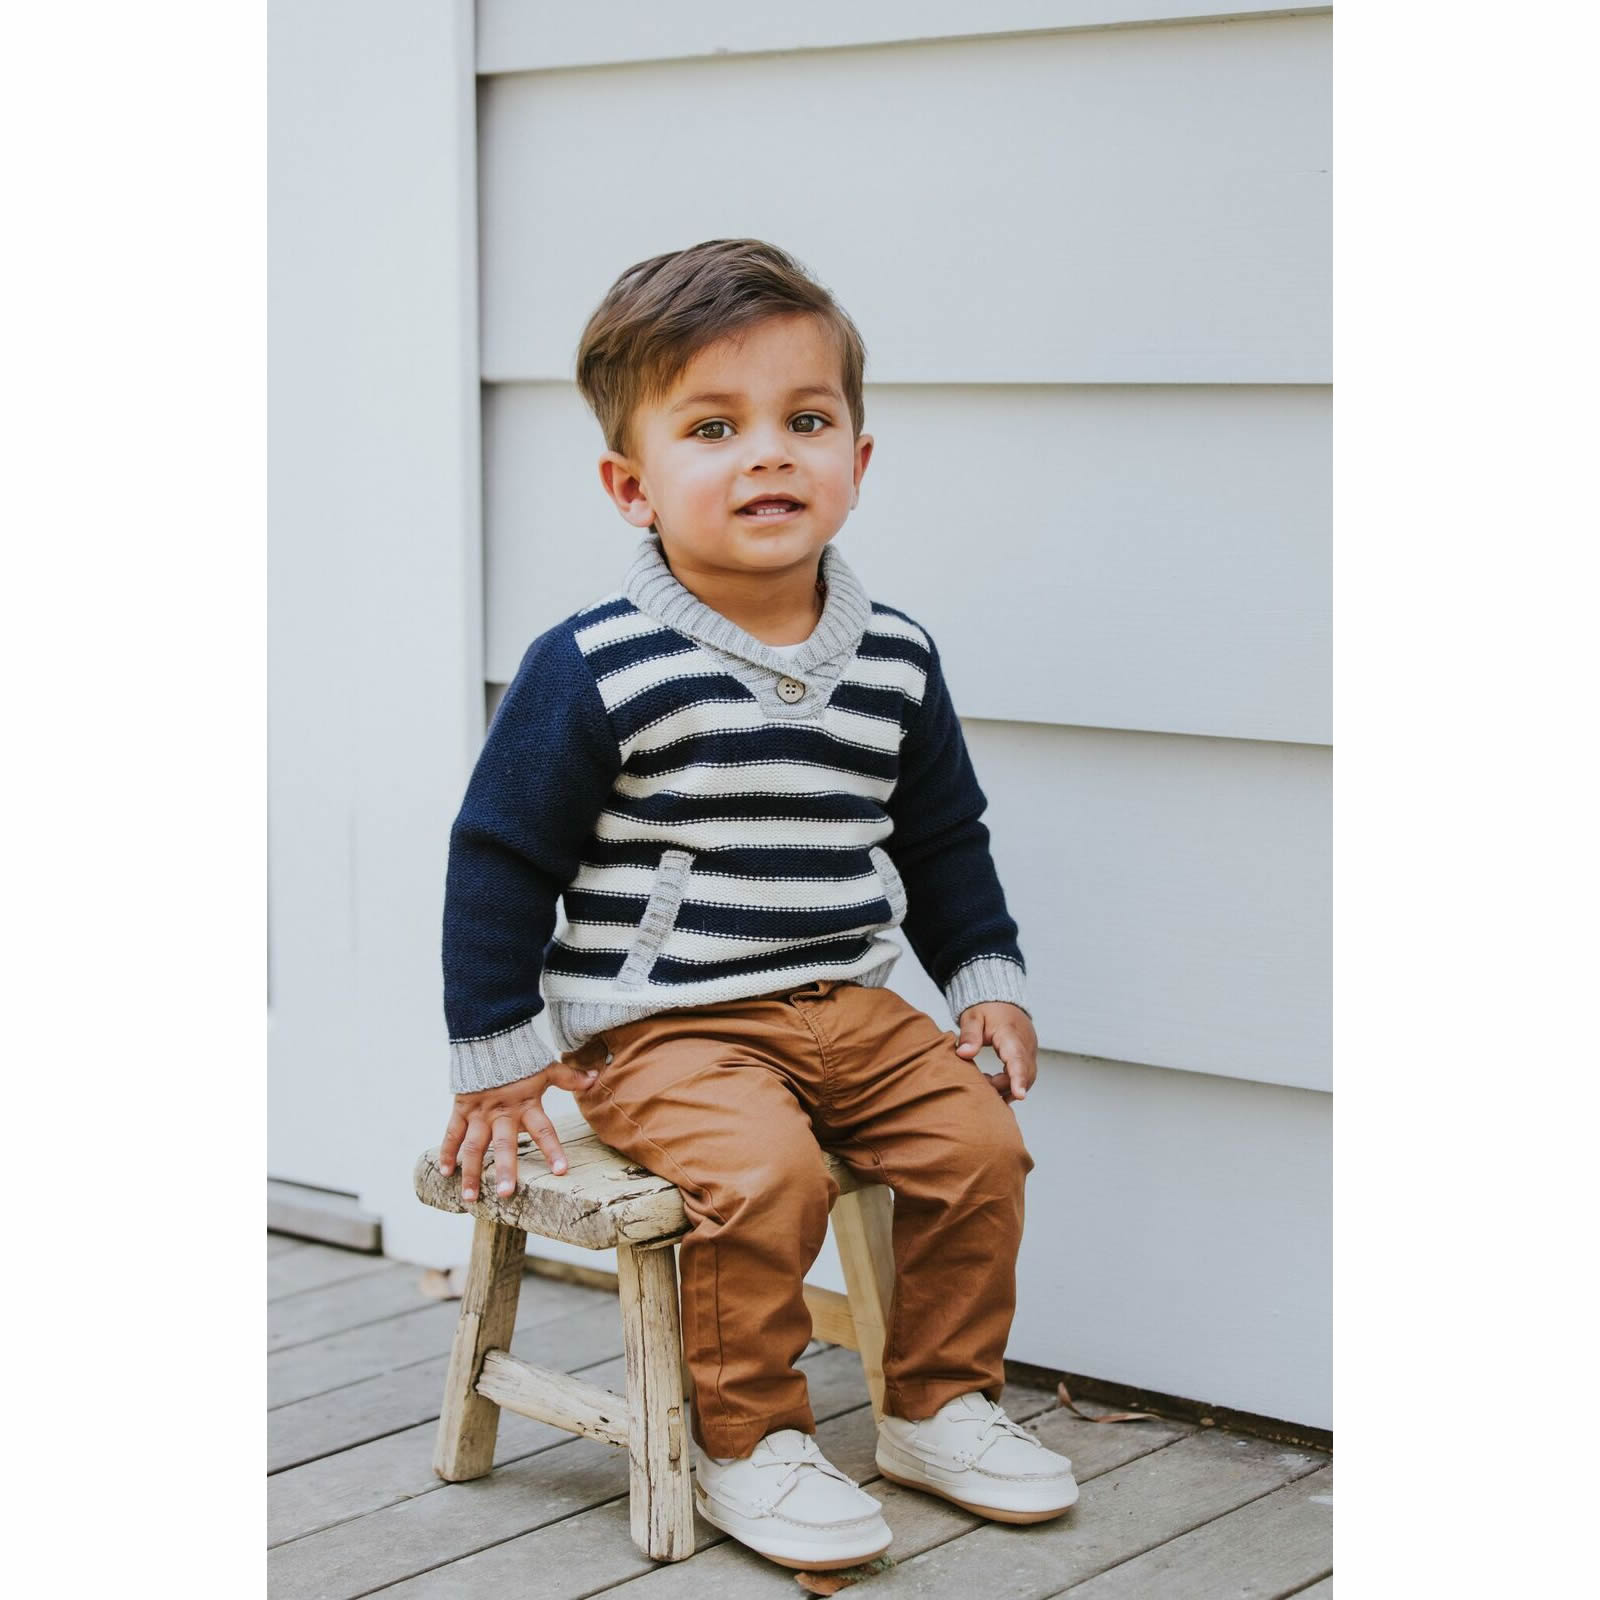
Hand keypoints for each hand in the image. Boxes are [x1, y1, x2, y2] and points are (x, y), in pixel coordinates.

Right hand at [438, 1061, 599, 1201]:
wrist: (489, 1038)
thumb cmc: (521, 1058)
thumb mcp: (547, 1068)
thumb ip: (570, 1077)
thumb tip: (597, 1076)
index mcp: (526, 1105)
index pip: (544, 1130)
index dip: (553, 1150)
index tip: (561, 1171)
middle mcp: (502, 1113)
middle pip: (504, 1144)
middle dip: (504, 1169)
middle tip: (506, 1194)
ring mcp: (479, 1113)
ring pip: (474, 1146)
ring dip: (471, 1172)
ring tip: (471, 1198)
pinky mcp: (462, 1108)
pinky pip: (452, 1133)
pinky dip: (448, 1152)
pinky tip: (445, 1173)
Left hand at [955, 1001, 1036, 1103]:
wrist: (1001, 1000)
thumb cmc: (985, 1009)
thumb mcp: (972, 1018)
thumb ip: (969, 1035)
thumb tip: (963, 1054)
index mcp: (1010, 1033)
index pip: (1017, 1057)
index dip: (1018, 1078)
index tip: (1020, 1095)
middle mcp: (1025, 1043)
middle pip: (1024, 1073)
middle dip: (1005, 1086)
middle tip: (982, 1082)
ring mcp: (1030, 1050)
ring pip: (1027, 1077)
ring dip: (1008, 1086)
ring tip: (986, 1080)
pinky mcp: (1029, 1055)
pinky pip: (1026, 1074)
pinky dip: (1012, 1083)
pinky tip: (995, 1083)